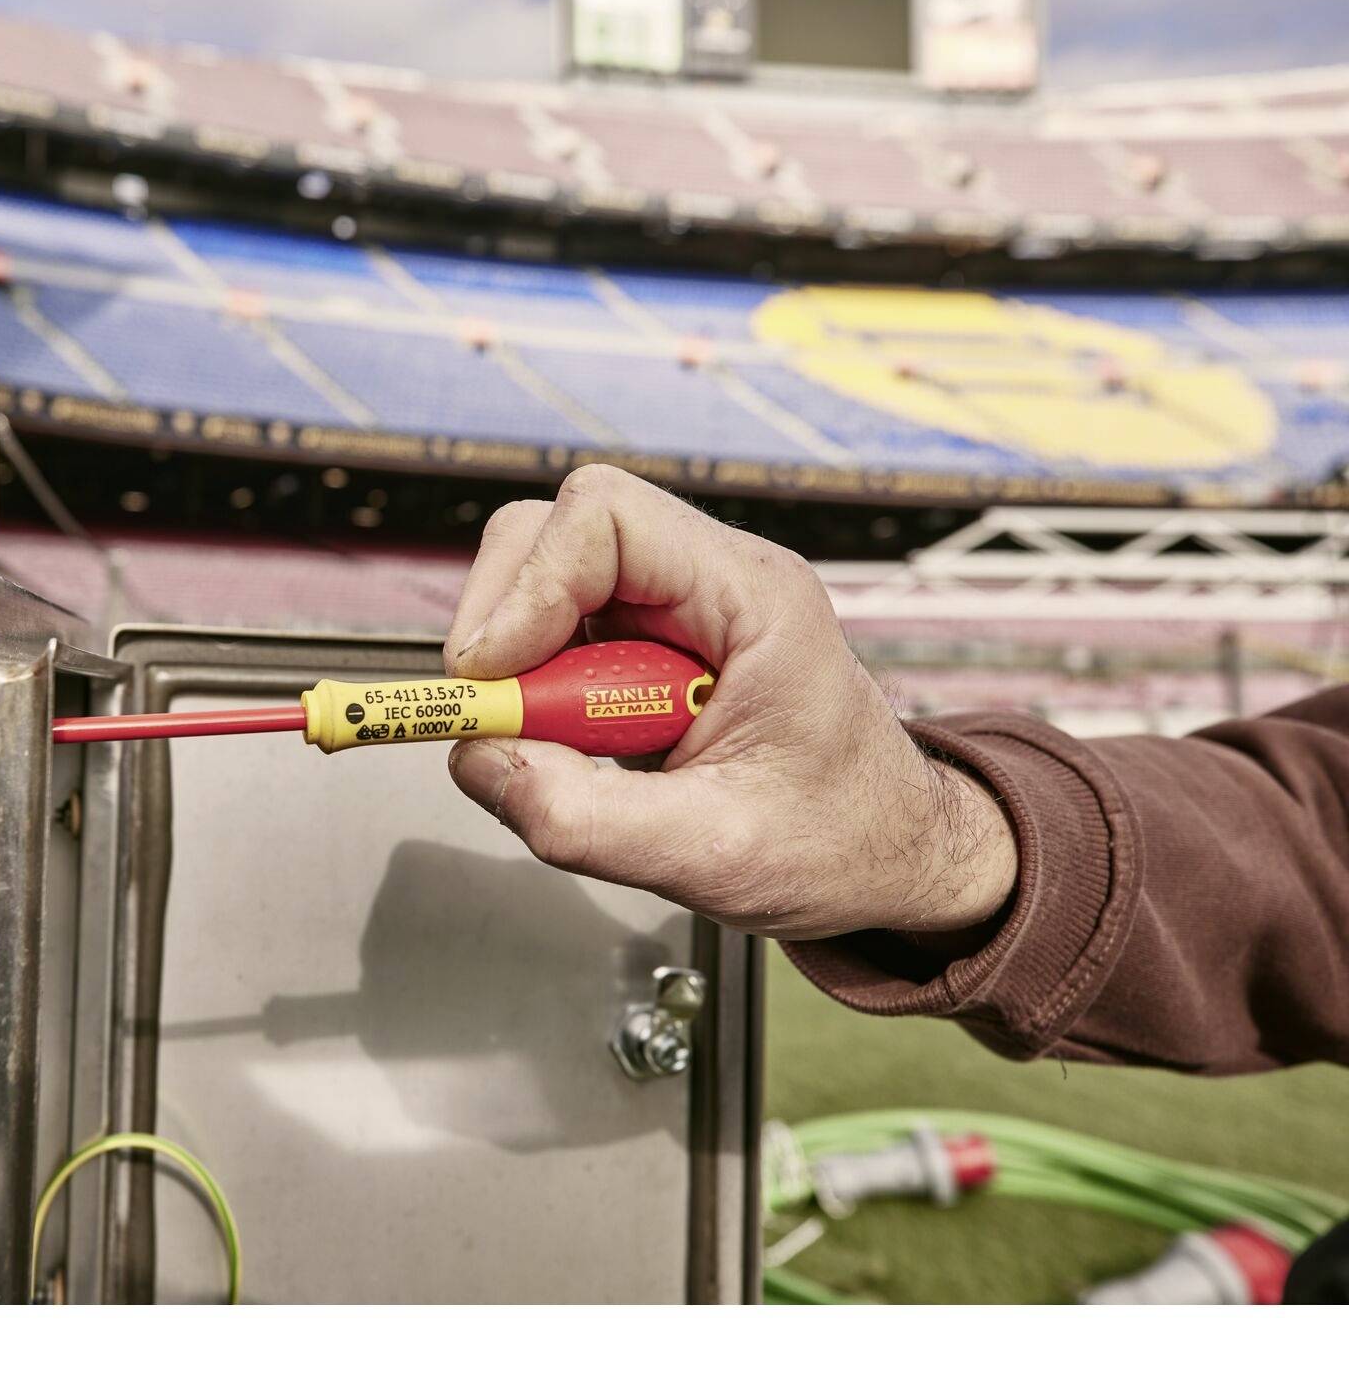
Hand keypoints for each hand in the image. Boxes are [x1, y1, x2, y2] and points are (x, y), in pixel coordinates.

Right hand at [444, 465, 1016, 942]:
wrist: (891, 857)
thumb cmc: (841, 841)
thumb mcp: (712, 855)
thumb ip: (585, 819)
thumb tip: (481, 763)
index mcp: (752, 596)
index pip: (606, 517)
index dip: (528, 587)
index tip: (492, 677)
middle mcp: (710, 580)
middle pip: (555, 532)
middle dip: (503, 622)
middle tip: (497, 716)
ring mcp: (674, 609)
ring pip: (541, 583)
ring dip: (520, 668)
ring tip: (557, 748)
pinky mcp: (645, 647)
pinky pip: (554, 641)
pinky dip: (536, 696)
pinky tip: (578, 751)